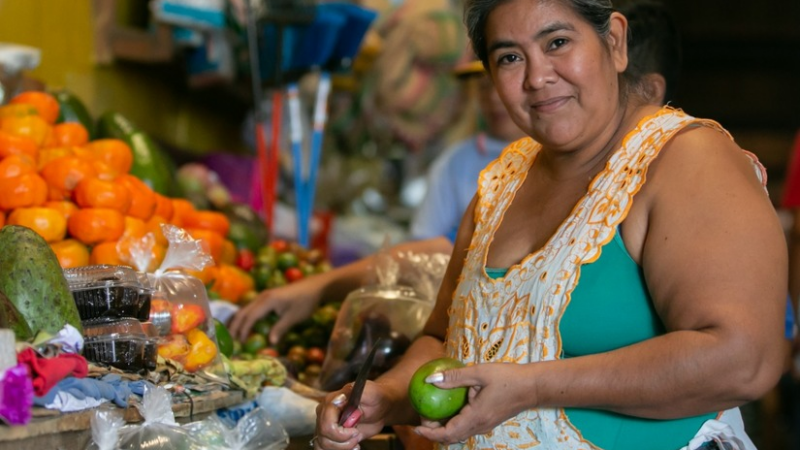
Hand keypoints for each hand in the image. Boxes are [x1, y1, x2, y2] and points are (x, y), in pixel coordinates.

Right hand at [228, 277, 322, 343]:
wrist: (315, 287)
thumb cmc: (306, 301)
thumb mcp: (294, 317)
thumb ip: (280, 329)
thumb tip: (271, 343)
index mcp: (267, 301)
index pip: (250, 317)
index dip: (243, 330)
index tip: (239, 343)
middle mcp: (262, 297)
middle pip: (243, 312)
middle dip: (236, 326)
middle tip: (230, 341)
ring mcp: (264, 295)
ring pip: (246, 308)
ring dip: (239, 321)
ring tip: (234, 334)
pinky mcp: (268, 297)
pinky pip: (252, 307)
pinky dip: (246, 317)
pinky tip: (246, 325)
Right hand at [313, 381, 390, 449]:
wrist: (379, 407)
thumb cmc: (375, 398)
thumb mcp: (371, 393)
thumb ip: (357, 393)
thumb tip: (343, 396)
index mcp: (332, 401)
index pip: (326, 423)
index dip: (341, 433)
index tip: (355, 431)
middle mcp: (324, 413)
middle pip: (324, 436)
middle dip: (343, 441)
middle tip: (357, 435)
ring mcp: (324, 425)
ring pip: (323, 445)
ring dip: (342, 447)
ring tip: (355, 442)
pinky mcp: (328, 435)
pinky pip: (323, 448)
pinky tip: (351, 447)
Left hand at [414, 362, 533, 443]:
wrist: (533, 387)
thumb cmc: (508, 378)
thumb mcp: (480, 373)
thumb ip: (455, 377)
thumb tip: (431, 379)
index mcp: (476, 418)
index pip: (448, 434)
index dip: (429, 433)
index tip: (416, 426)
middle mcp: (479, 426)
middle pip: (451, 437)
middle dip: (433, 431)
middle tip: (422, 415)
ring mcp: (484, 425)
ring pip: (458, 434)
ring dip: (443, 428)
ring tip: (432, 412)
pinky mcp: (488, 421)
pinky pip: (466, 427)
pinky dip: (453, 423)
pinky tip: (449, 407)